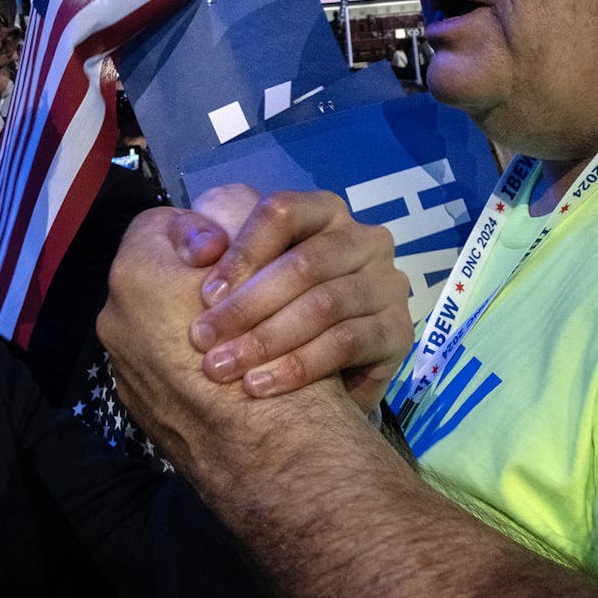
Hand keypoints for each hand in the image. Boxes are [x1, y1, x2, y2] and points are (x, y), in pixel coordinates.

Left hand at [180, 187, 411, 411]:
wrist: (311, 383)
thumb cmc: (261, 309)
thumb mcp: (227, 272)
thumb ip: (201, 245)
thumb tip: (198, 250)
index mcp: (322, 212)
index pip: (282, 213)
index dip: (241, 252)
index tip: (205, 296)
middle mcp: (363, 240)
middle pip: (305, 263)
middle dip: (248, 306)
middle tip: (204, 342)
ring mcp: (387, 284)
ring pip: (325, 305)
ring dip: (268, 339)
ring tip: (226, 368)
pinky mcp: (399, 331)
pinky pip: (348, 343)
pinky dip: (299, 366)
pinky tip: (262, 385)